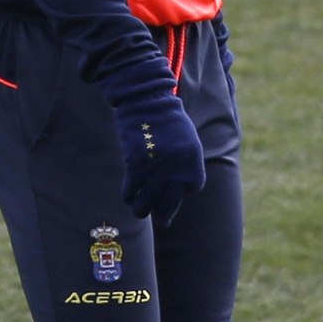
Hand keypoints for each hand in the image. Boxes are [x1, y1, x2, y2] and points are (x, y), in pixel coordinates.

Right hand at [98, 56, 204, 226]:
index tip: (173, 191)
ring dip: (143, 209)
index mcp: (193, 161)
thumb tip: (177, 188)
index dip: (181, 191)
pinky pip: (131, 190)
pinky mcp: (136, 166)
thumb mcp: (186, 139)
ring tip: (139, 210)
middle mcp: (177, 169)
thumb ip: (183, 163)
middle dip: (164, 214)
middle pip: (170, 203)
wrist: (148, 100)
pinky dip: (129, 195)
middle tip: (161, 221)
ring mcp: (156, 170)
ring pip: (148, 202)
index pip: (191, 188)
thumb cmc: (167, 119)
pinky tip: (128, 195)